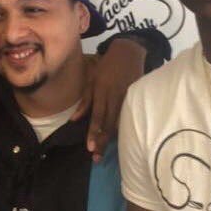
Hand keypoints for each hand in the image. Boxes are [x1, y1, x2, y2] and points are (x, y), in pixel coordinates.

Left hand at [71, 40, 146, 160]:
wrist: (129, 52)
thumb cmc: (106, 67)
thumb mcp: (92, 80)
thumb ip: (84, 101)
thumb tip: (74, 120)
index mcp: (102, 91)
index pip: (98, 116)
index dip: (94, 132)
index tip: (89, 147)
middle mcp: (115, 96)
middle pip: (109, 124)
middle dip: (102, 142)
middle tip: (96, 158)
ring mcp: (128, 98)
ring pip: (120, 122)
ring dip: (112, 139)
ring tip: (104, 153)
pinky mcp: (137, 98)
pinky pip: (129, 117)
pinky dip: (124, 130)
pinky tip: (121, 142)